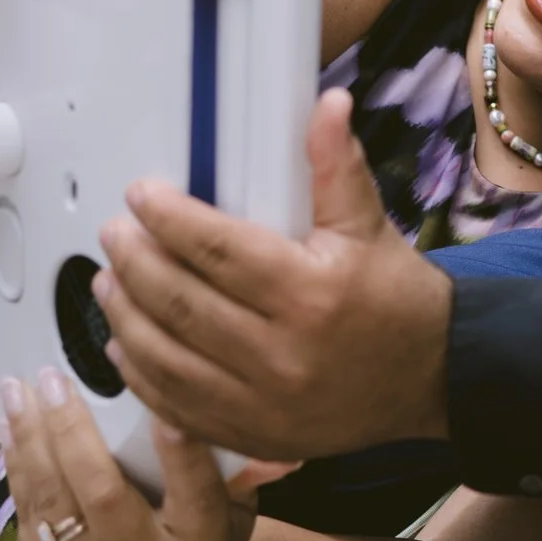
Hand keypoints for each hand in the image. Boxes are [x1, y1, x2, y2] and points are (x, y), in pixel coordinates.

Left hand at [0, 367, 293, 540]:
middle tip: (54, 379)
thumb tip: (285, 445)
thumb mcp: (236, 505)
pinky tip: (15, 431)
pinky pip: (30, 523)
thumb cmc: (207, 532)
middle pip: (105, 497)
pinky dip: (19, 473)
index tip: (164, 406)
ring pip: (55, 508)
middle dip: (73, 433)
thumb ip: (245, 471)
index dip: (180, 452)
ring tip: (20, 393)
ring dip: (31, 444)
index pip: (194, 494)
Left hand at [95, 91, 453, 459]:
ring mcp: (264, 404)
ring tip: (106, 281)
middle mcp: (282, 354)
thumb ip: (338, 166)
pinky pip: (178, 409)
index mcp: (310, 293)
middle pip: (181, 305)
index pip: (218, 250)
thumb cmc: (398, 299)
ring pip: (167, 360)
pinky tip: (124, 345)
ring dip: (125, 317)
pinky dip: (141, 376)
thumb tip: (327, 104)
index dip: (170, 219)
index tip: (142, 195)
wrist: (434, 379)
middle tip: (114, 234)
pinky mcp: (253, 436)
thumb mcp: (369, 226)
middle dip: (136, 263)